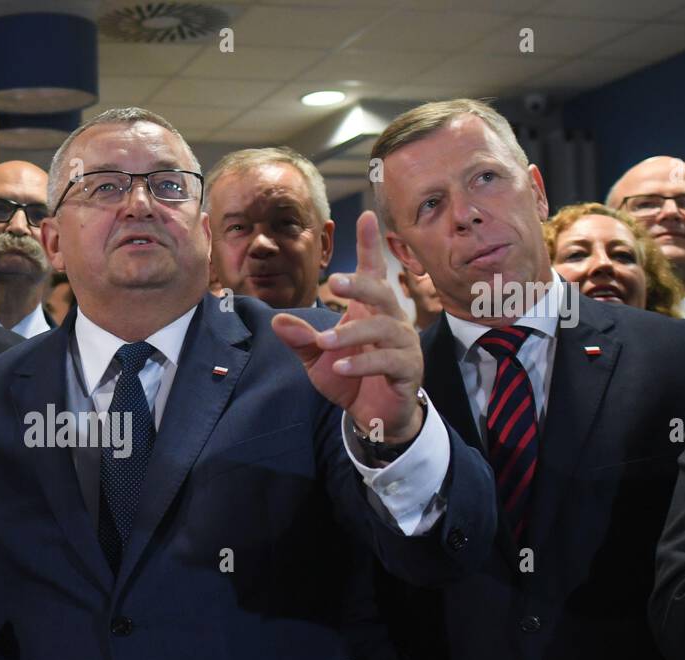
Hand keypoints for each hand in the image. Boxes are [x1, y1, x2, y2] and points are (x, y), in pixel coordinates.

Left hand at [271, 211, 423, 442]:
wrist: (375, 417)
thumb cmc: (350, 378)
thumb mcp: (318, 358)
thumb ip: (301, 339)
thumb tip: (277, 320)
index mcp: (369, 311)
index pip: (373, 273)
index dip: (370, 246)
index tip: (365, 216)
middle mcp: (391, 322)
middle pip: (382, 293)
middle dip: (360, 285)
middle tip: (334, 281)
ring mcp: (403, 345)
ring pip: (384, 328)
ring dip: (352, 333)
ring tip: (324, 341)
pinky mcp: (408, 371)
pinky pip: (388, 361)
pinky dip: (363, 362)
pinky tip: (341, 367)